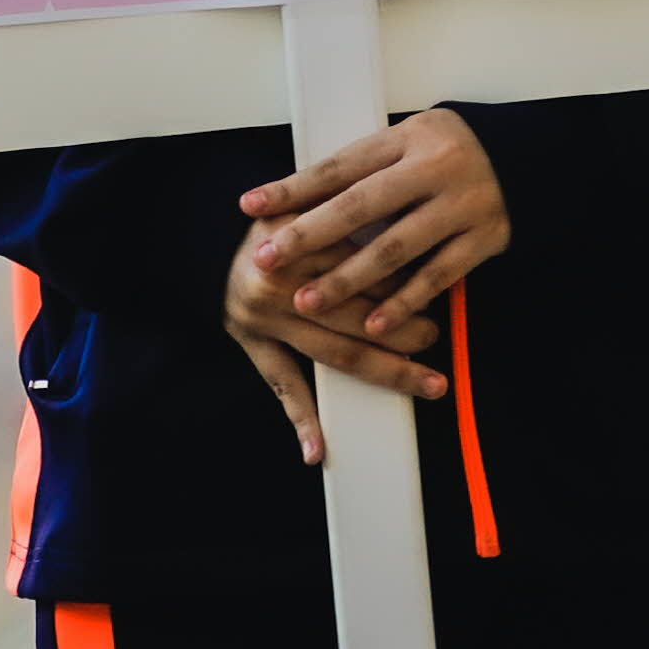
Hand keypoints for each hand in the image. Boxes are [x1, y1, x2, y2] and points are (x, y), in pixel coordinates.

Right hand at [218, 133, 471, 462]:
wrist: (207, 242)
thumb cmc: (281, 218)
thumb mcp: (313, 198)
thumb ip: (356, 210)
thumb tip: (422, 230)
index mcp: (300, 240)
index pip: (368, 266)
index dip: (407, 281)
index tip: (441, 287)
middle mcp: (279, 284)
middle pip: (356, 314)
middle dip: (404, 329)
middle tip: (436, 335)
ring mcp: (263, 320)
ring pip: (334, 353)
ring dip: (384, 371)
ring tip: (425, 381)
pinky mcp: (251, 345)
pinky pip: (281, 384)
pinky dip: (301, 418)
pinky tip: (318, 450)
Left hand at [241, 108, 508, 361]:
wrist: (528, 159)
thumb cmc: (445, 155)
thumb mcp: (403, 147)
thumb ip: (355, 173)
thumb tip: (283, 200)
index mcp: (410, 138)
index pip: (342, 165)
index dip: (294, 187)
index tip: (251, 206)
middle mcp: (437, 166)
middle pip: (364, 204)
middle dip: (310, 235)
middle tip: (267, 260)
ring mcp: (464, 203)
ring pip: (397, 246)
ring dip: (348, 277)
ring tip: (308, 301)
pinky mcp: (486, 237)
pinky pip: (438, 275)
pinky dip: (404, 301)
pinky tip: (373, 324)